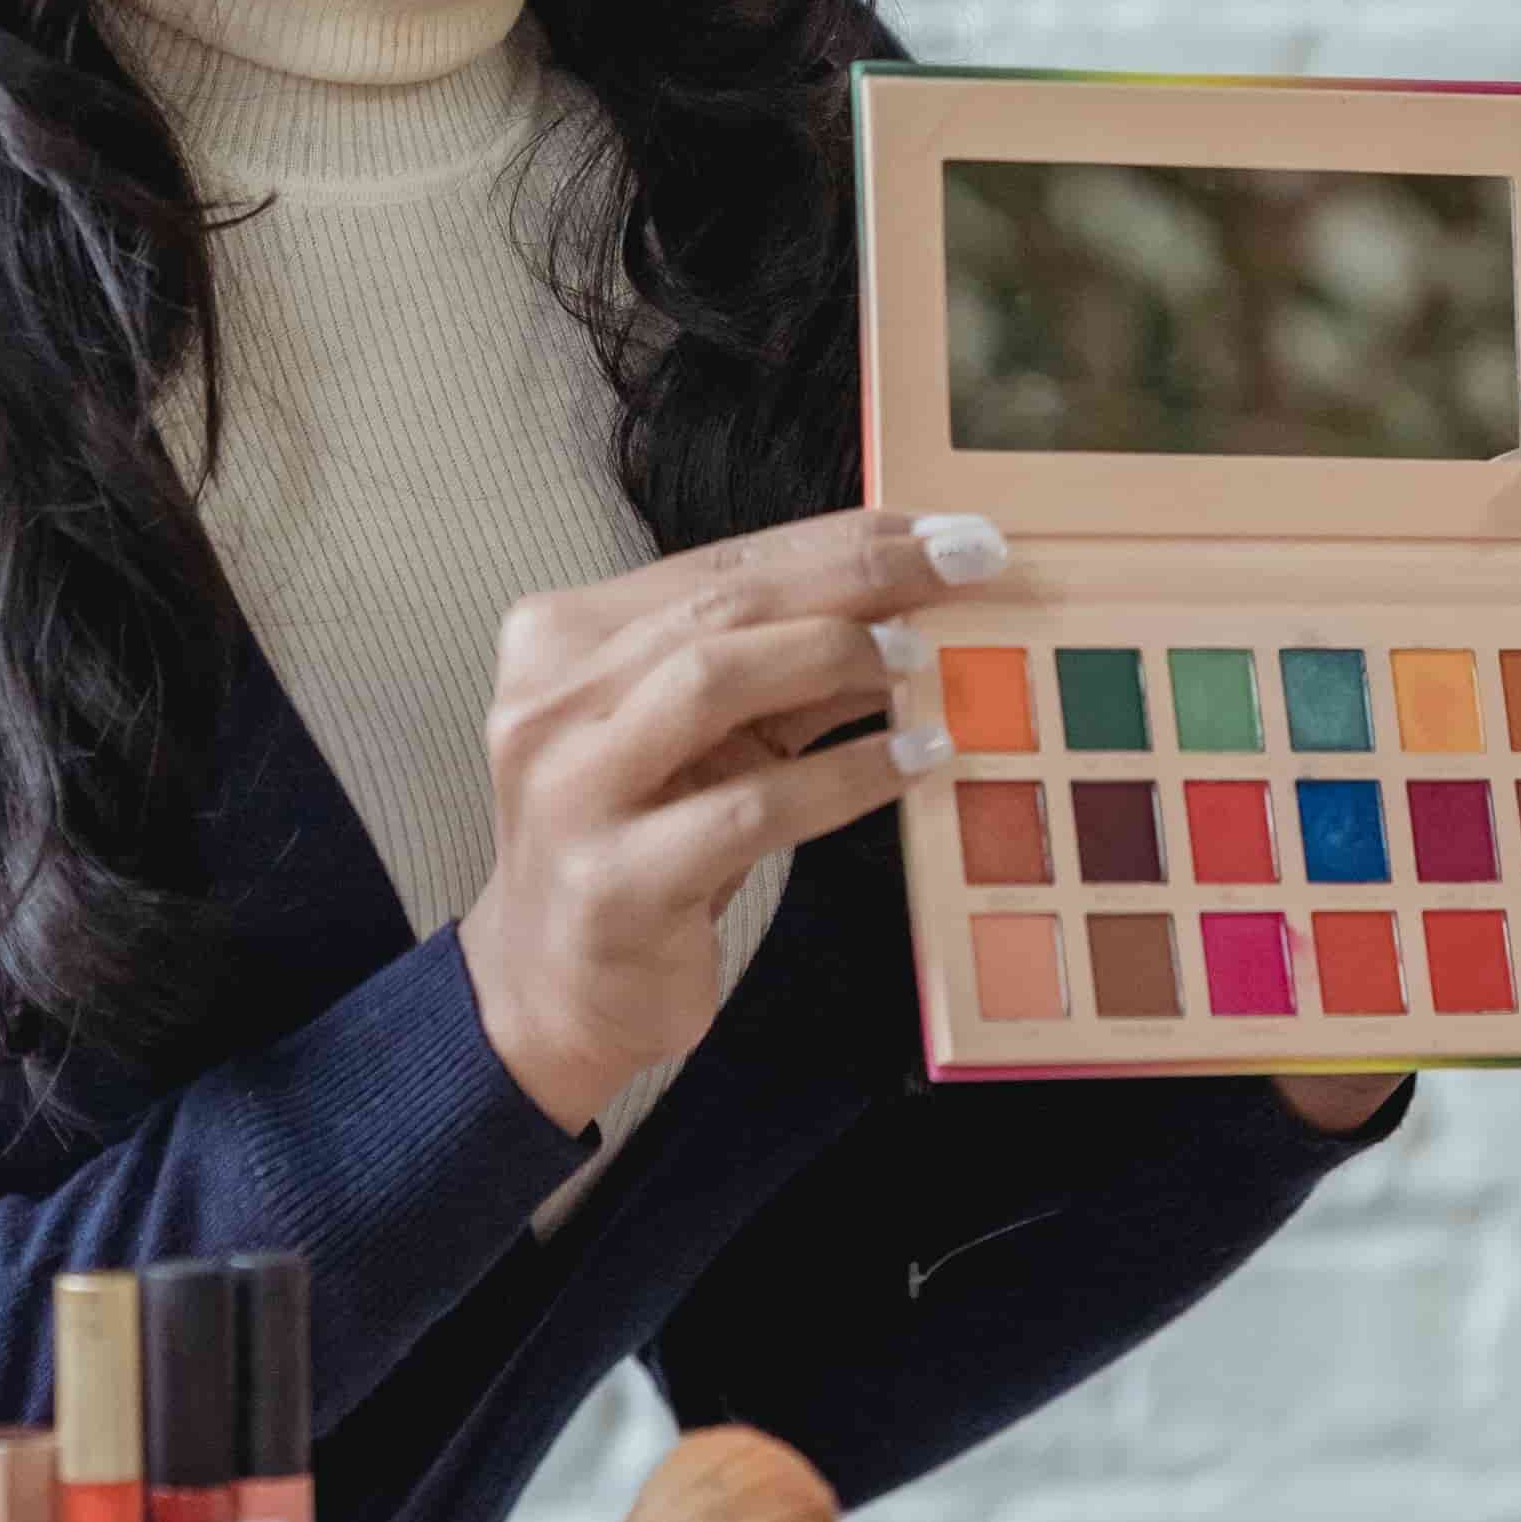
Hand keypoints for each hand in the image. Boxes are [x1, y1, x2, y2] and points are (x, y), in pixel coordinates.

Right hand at [465, 506, 1002, 1133]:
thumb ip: (787, 669)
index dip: (844, 539)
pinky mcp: (616, 884)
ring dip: (836, 655)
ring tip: (923, 658)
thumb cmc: (645, 841)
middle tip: (969, 563)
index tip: (948, 531)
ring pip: (714, 680)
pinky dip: (845, 775)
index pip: (723, 564)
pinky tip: (916, 760)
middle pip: (722, 606)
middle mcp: (551, 702)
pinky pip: (749, 808)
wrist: (553, 990)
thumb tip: (919, 599)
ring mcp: (573, 793)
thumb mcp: (709, 739)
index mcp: (563, 639)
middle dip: (858, 574)